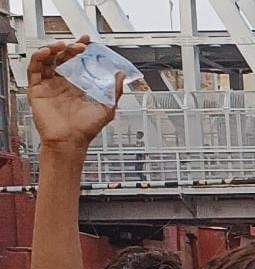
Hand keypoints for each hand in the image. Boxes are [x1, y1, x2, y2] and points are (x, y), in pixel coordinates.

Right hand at [27, 36, 120, 150]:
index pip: (76, 62)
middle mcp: (61, 84)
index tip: (86, 42)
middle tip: (78, 45)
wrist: (71, 141)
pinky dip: (38, 58)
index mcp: (76, 86)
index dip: (79, 50)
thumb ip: (115, 91)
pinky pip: (34, 69)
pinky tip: (46, 53)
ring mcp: (48, 86)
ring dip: (52, 50)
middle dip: (69, 48)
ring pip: (46, 61)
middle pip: (61, 58)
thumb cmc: (86, 130)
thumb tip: (121, 76)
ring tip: (62, 45)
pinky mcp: (37, 90)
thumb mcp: (107, 108)